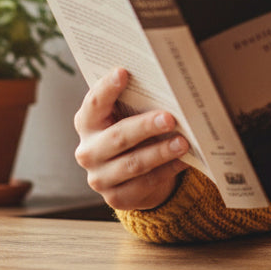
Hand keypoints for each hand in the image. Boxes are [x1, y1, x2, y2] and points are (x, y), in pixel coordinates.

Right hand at [73, 67, 189, 210]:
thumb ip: (133, 100)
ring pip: (133, 164)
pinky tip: (183, 160)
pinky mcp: (116, 197)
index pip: (94, 103)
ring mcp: (100, 177)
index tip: (123, 72)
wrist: (128, 174)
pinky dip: (167, 170)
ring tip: (183, 142)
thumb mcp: (125, 114)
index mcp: (87, 123)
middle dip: (145, 127)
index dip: (107, 88)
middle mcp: (88, 151)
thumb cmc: (128, 129)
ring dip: (160, 152)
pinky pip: (145, 183)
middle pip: (117, 137)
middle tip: (169, 117)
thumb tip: (164, 82)